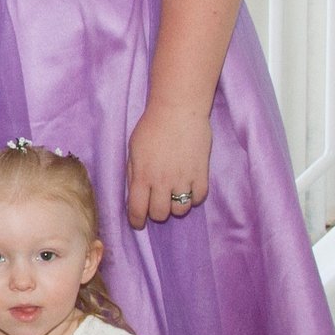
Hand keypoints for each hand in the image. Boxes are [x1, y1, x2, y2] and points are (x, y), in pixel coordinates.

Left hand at [127, 103, 211, 227]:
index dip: (136, 220)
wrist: (178, 110)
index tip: (138, 223)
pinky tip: (189, 189)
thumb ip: (134, 173)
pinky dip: (193, 198)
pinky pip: (199, 198)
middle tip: (157, 205)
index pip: (137, 209)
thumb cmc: (152, 127)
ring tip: (174, 195)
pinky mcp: (201, 173)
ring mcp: (183, 178)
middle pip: (160, 214)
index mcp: (142, 176)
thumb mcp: (133, 150)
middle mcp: (162, 181)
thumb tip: (135, 192)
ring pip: (180, 209)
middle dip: (156, 213)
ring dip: (176, 206)